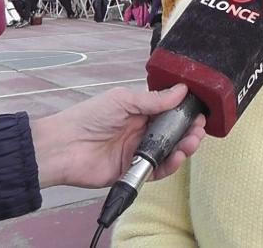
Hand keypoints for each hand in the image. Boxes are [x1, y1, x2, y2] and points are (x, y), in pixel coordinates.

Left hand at [31, 84, 205, 188]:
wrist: (64, 147)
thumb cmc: (88, 118)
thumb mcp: (123, 100)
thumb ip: (154, 100)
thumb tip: (182, 90)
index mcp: (139, 112)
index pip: (169, 112)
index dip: (185, 113)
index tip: (199, 112)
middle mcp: (141, 131)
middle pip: (173, 133)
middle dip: (189, 131)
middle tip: (198, 130)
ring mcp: (138, 152)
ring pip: (169, 151)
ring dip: (184, 147)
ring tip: (191, 143)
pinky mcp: (134, 171)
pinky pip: (157, 170)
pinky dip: (170, 165)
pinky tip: (177, 157)